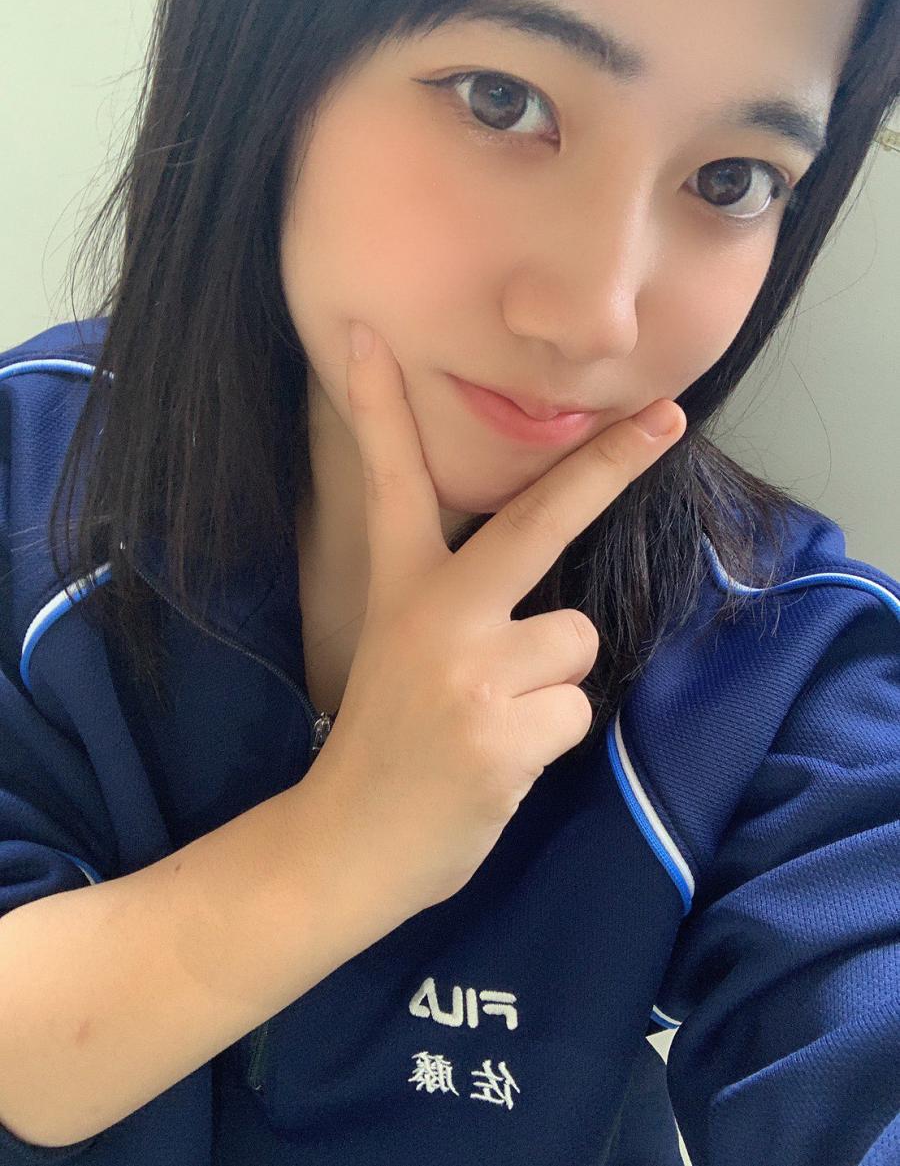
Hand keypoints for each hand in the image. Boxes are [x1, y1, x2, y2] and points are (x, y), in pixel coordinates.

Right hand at [302, 323, 685, 916]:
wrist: (345, 844)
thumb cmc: (383, 745)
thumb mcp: (396, 654)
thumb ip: (455, 608)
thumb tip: (547, 597)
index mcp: (400, 592)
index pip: (393, 484)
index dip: (381, 410)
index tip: (369, 337)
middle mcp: (436, 617)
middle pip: (536, 522)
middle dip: (607, 465)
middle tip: (668, 417)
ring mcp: (472, 674)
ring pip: (575, 643)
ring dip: (552, 685)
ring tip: (495, 722)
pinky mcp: (505, 733)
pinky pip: (576, 712)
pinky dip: (550, 738)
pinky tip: (499, 762)